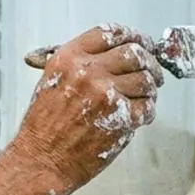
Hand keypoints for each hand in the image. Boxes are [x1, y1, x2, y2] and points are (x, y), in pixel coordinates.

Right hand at [10, 24, 162, 189]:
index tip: (142, 42)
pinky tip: (139, 117)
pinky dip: (148, 111)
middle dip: (149, 62)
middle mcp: (88, 72)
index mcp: (69, 58)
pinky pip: (147, 107)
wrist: (41, 161)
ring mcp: (106, 95)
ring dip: (150, 89)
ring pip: (146, 80)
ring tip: (144, 97)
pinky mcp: (121, 119)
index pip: (109, 33)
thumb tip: (112, 54)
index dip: (132, 36)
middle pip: (134, 53)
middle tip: (153, 72)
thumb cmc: (44, 127)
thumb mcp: (51, 82)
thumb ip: (78, 65)